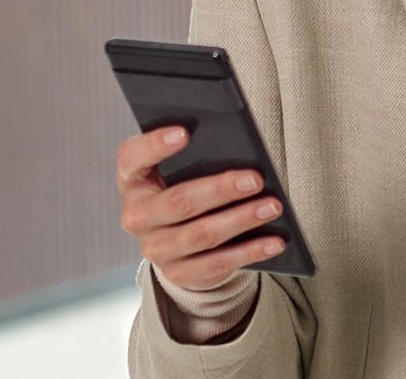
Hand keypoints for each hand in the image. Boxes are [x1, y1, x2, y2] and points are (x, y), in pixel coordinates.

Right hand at [116, 127, 285, 291]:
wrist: (174, 242)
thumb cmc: (182, 187)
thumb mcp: (177, 170)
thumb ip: (194, 156)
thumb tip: (238, 151)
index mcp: (132, 180)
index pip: (132, 157)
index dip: (155, 145)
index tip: (185, 132)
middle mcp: (136, 216)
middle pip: (179, 201)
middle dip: (221, 189)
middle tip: (255, 179)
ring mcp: (155, 248)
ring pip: (202, 235)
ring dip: (242, 220)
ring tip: (273, 206)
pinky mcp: (177, 273)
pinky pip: (217, 263)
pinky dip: (249, 252)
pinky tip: (273, 241)